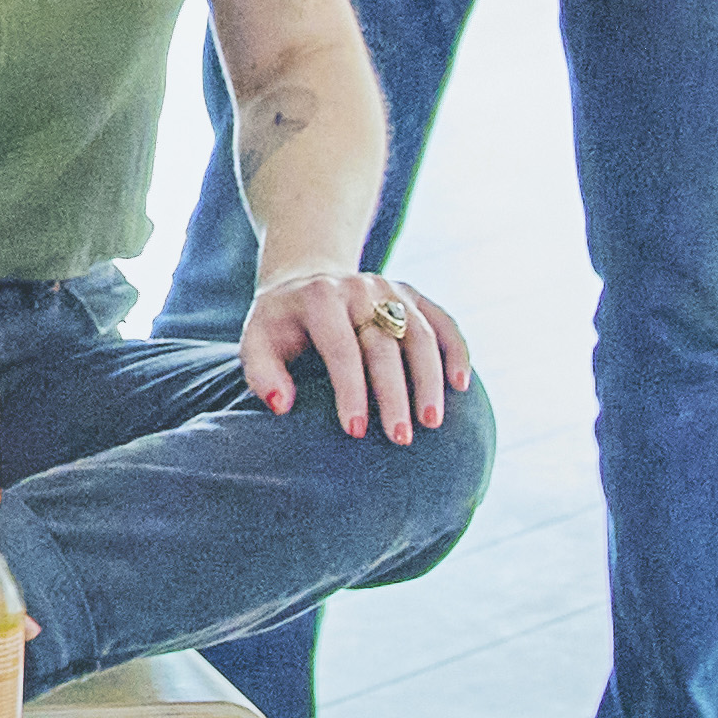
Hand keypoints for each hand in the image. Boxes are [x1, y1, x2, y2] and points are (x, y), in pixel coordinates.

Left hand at [236, 265, 470, 441]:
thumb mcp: (257, 341)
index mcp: (319, 298)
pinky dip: (456, 350)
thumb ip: (261, 373)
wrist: (307, 279)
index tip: (355, 432)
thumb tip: (281, 405)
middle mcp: (359, 287)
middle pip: (384, 343)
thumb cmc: (280, 325)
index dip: (350, 390)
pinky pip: (443, 321)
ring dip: (429, 379)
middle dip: (394, 393)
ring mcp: (391, 289)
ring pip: (420, 333)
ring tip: (432, 422)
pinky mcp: (414, 295)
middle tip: (400, 438)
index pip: (340, 348)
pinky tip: (461, 385)